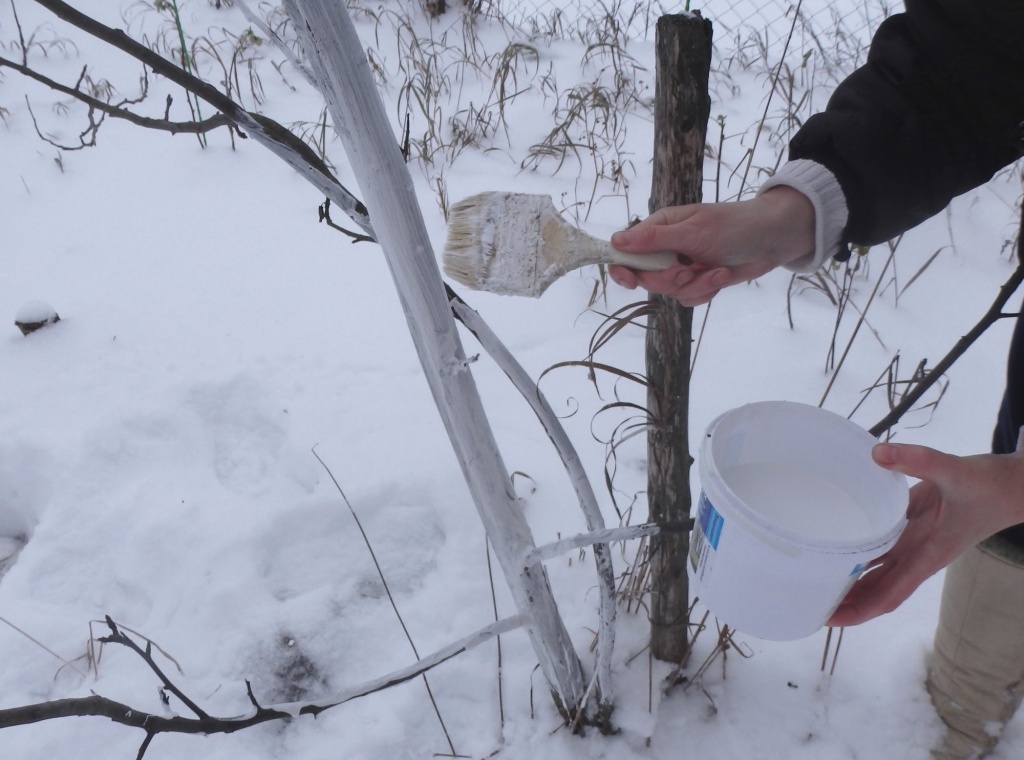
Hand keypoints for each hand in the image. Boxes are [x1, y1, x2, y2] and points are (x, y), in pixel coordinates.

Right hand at [608, 187, 815, 305]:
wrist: (772, 240)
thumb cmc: (733, 226)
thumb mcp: (692, 231)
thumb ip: (654, 239)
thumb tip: (616, 241)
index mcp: (660, 229)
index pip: (627, 251)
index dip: (622, 268)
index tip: (630, 281)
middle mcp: (666, 249)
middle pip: (646, 278)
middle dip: (668, 280)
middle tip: (687, 271)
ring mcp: (682, 267)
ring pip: (669, 292)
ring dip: (694, 285)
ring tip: (716, 271)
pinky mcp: (698, 282)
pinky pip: (688, 298)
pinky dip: (705, 292)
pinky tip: (721, 276)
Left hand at [827, 442, 1023, 626]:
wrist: (1014, 485)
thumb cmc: (990, 485)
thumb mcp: (956, 471)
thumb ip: (919, 460)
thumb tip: (877, 453)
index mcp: (928, 555)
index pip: (889, 594)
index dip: (859, 610)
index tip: (829, 617)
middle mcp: (918, 555)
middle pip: (875, 589)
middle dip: (845, 601)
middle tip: (806, 601)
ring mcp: (915, 542)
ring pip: (876, 570)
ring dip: (848, 579)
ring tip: (811, 580)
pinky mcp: (913, 525)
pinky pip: (881, 545)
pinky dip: (859, 550)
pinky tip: (835, 546)